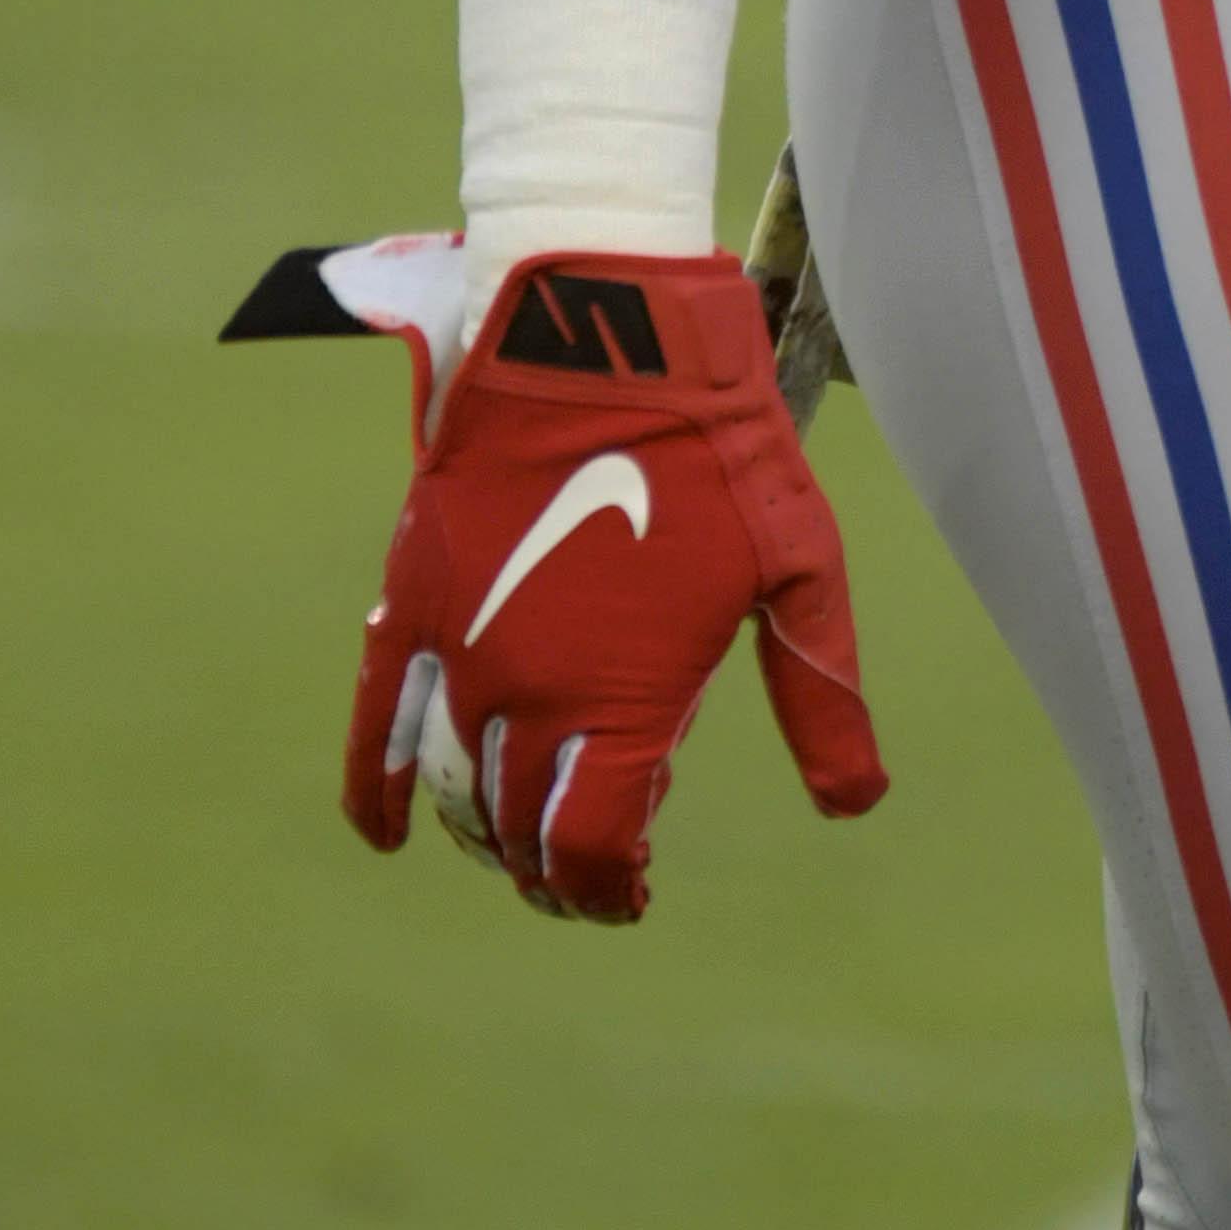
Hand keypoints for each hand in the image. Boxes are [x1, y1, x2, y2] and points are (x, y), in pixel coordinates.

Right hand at [340, 249, 886, 922]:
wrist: (606, 337)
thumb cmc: (720, 446)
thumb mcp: (799, 567)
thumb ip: (820, 694)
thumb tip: (854, 805)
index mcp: (626, 703)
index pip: (590, 850)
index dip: (605, 892)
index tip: (629, 891)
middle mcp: (532, 698)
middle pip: (520, 833)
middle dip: (548, 870)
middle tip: (580, 872)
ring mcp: (463, 655)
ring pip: (455, 794)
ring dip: (484, 834)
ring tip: (516, 841)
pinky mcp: (412, 605)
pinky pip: (376, 729)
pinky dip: (376, 795)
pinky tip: (388, 836)